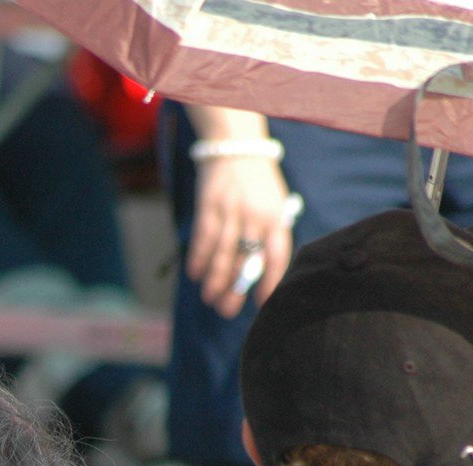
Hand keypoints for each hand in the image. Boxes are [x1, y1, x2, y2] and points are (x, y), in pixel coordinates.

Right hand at [187, 156, 293, 318]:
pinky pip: (204, 236)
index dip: (269, 283)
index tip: (261, 303)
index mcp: (277, 218)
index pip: (276, 256)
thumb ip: (269, 235)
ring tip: (209, 299)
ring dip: (215, 279)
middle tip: (227, 310)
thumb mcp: (274, 205)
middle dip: (235, 289)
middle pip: (246, 260)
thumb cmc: (257, 184)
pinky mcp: (210, 204)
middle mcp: (256, 215)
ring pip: (223, 253)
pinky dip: (199, 258)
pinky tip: (195, 274)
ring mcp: (232, 210)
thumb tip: (257, 274)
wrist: (236, 146)